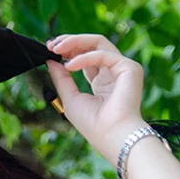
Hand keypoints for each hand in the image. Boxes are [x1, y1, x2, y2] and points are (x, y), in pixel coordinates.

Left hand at [45, 34, 148, 164]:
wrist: (110, 136)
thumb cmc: (93, 124)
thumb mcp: (70, 98)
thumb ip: (61, 78)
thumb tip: (50, 60)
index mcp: (102, 81)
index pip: (85, 57)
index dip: (68, 50)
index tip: (49, 49)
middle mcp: (113, 72)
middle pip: (92, 45)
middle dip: (70, 42)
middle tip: (51, 45)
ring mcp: (123, 68)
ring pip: (99, 42)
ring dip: (75, 42)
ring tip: (56, 48)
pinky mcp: (129, 68)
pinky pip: (103, 54)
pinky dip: (84, 57)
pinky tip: (69, 65)